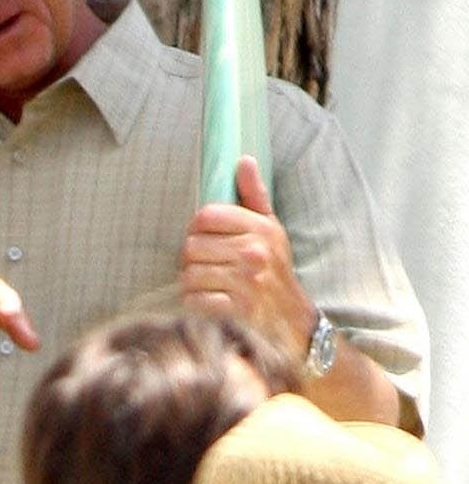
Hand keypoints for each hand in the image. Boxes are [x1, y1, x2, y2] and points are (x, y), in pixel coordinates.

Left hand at [180, 154, 316, 359]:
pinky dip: (196, 305)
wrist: (295, 324)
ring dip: (194, 284)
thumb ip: (253, 195)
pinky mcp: (238, 312)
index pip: (204, 216)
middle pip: (191, 246)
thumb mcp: (270, 230)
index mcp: (261, 229)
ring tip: (213, 287)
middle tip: (210, 269)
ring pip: (189, 274)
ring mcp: (247, 284)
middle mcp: (255, 253)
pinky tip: (213, 305)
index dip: (198, 229)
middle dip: (193, 260)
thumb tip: (242, 159)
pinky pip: (194, 300)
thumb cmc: (275, 271)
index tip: (209, 241)